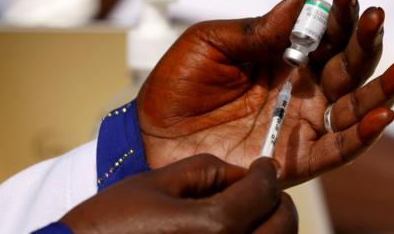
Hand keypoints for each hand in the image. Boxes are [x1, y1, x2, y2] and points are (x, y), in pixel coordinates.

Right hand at [61, 154, 296, 233]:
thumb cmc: (111, 223)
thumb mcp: (156, 183)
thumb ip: (206, 170)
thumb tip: (242, 173)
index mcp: (212, 227)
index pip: (264, 193)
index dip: (266, 173)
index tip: (263, 165)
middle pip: (282, 226)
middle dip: (275, 201)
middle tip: (260, 188)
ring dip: (268, 224)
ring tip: (246, 208)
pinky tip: (231, 229)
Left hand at [137, 0, 393, 185]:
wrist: (152, 132)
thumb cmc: (177, 84)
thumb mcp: (210, 43)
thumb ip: (257, 29)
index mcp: (280, 60)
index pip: (323, 37)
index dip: (339, 17)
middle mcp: (298, 91)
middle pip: (346, 68)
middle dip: (367, 43)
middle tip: (377, 19)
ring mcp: (298, 125)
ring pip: (353, 108)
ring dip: (383, 88)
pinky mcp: (293, 160)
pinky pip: (336, 150)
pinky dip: (361, 136)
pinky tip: (382, 115)